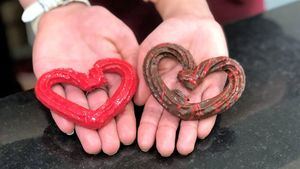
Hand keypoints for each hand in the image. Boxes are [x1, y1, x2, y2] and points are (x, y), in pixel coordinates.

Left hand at [33, 4, 137, 154]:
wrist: (69, 13)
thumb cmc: (100, 23)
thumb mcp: (122, 37)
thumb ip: (132, 59)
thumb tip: (138, 88)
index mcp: (112, 77)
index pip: (120, 102)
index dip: (125, 119)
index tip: (130, 135)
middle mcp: (93, 85)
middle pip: (100, 110)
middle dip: (107, 130)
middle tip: (111, 147)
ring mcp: (72, 84)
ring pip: (80, 109)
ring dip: (86, 128)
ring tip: (93, 146)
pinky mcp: (52, 80)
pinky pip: (55, 99)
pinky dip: (61, 113)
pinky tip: (69, 127)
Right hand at [135, 15, 227, 155]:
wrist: (192, 22)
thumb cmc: (167, 35)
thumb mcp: (149, 50)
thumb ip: (144, 73)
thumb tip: (138, 100)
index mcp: (160, 87)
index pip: (153, 110)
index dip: (148, 126)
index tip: (144, 142)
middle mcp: (178, 92)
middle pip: (173, 116)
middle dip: (168, 133)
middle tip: (164, 150)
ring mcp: (197, 90)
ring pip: (193, 114)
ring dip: (188, 132)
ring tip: (183, 148)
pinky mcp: (216, 85)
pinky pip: (213, 103)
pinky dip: (208, 116)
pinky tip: (202, 131)